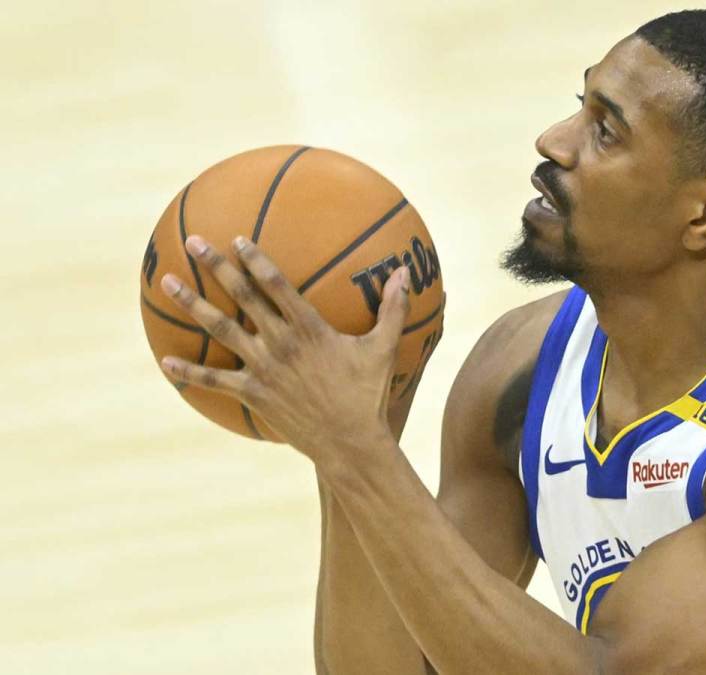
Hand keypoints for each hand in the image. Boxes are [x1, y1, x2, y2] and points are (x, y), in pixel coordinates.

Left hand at [160, 235, 411, 463]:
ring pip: (220, 329)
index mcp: (309, 328)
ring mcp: (262, 368)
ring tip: (168, 283)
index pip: (276, 284)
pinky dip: (188, 372)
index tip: (237, 238)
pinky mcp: (253, 393)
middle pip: (241, 297)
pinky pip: (213, 380)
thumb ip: (393, 308)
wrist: (349, 442)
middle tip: (193, 242)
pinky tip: (164, 362)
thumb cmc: (368, 394)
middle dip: (215, 267)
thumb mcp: (384, 348)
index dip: (256, 258)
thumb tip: (405, 273)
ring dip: (192, 304)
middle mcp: (280, 343)